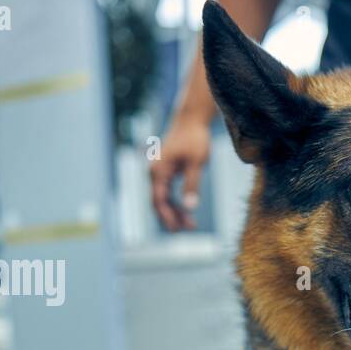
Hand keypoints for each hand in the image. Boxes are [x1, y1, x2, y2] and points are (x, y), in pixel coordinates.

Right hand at [150, 113, 211, 231]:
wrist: (191, 120)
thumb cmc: (195, 139)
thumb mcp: (197, 162)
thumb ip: (192, 184)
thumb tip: (191, 207)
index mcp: (158, 170)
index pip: (158, 200)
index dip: (167, 216)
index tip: (178, 229)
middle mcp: (153, 172)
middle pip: (158, 202)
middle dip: (171, 217)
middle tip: (188, 229)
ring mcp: (157, 172)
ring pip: (162, 199)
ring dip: (175, 212)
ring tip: (191, 224)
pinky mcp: (164, 171)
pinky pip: (166, 192)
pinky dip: (175, 203)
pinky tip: (187, 212)